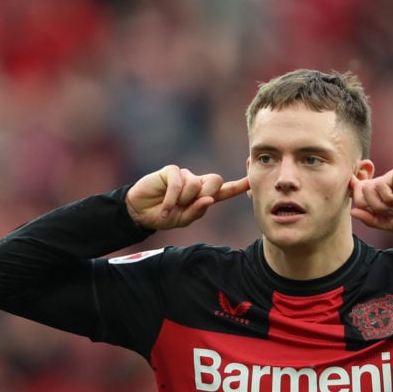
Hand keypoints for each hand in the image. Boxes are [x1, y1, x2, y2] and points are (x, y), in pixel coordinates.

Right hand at [126, 165, 248, 229]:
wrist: (140, 213)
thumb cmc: (163, 216)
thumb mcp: (182, 220)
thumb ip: (196, 211)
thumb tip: (209, 200)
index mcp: (203, 196)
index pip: (224, 190)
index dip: (238, 186)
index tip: (252, 181)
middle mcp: (196, 183)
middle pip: (216, 181)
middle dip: (206, 194)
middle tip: (189, 205)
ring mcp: (184, 176)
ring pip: (196, 185)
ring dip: (183, 200)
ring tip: (171, 207)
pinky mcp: (171, 171)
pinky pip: (179, 183)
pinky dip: (172, 199)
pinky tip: (165, 207)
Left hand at [350, 165, 392, 233]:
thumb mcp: (387, 223)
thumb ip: (370, 218)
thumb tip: (352, 211)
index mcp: (382, 193)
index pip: (361, 189)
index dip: (354, 190)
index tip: (351, 188)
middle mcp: (385, 182)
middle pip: (361, 189)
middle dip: (368, 205)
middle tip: (385, 212)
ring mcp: (391, 176)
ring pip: (369, 188)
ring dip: (380, 204)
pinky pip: (380, 185)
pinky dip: (388, 198)